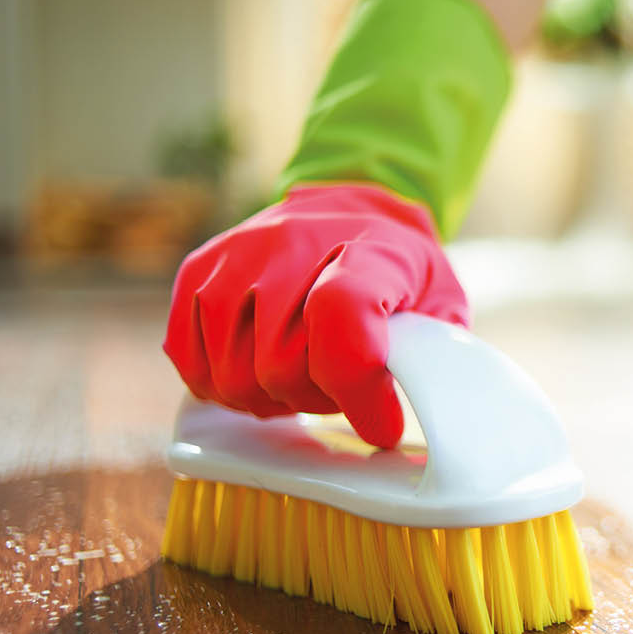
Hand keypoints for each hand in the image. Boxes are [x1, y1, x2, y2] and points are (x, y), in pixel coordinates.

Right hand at [163, 183, 467, 447]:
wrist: (352, 207)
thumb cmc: (401, 271)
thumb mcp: (442, 304)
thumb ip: (433, 356)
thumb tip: (427, 414)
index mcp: (369, 248)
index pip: (342, 316)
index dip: (359, 390)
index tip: (382, 426)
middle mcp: (293, 241)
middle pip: (280, 364)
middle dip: (314, 399)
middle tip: (338, 385)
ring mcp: (237, 254)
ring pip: (232, 375)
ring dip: (269, 397)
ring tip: (302, 374)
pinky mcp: (197, 270)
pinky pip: (190, 363)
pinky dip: (222, 386)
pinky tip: (259, 369)